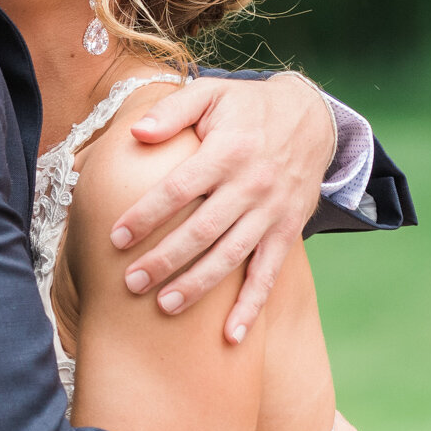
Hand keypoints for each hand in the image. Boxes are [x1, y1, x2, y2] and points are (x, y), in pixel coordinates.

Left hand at [111, 75, 335, 342]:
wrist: (313, 118)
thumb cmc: (248, 107)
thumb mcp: (211, 93)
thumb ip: (172, 110)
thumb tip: (137, 133)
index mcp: (227, 151)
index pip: (179, 188)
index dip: (147, 214)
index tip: (116, 237)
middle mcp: (252, 185)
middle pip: (202, 230)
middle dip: (165, 259)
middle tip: (131, 283)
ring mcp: (272, 212)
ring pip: (232, 256)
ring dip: (199, 286)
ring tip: (165, 307)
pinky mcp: (287, 231)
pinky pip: (269, 274)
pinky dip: (251, 307)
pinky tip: (231, 336)